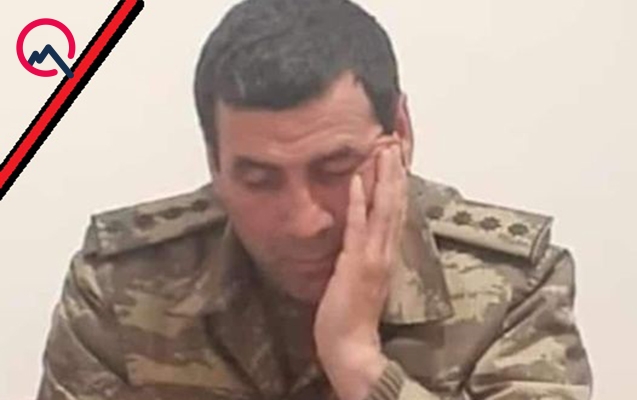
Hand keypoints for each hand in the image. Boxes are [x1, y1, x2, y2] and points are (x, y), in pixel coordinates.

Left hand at [314, 144, 407, 399]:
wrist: (350, 345)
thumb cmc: (352, 314)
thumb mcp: (362, 277)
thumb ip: (365, 253)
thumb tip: (362, 231)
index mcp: (386, 253)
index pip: (396, 210)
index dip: (399, 182)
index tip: (398, 156)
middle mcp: (385, 251)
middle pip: (395, 203)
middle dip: (396, 171)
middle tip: (395, 140)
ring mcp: (373, 256)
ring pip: (383, 210)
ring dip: (383, 178)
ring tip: (384, 148)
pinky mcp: (356, 264)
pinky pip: (358, 228)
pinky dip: (359, 203)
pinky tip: (357, 180)